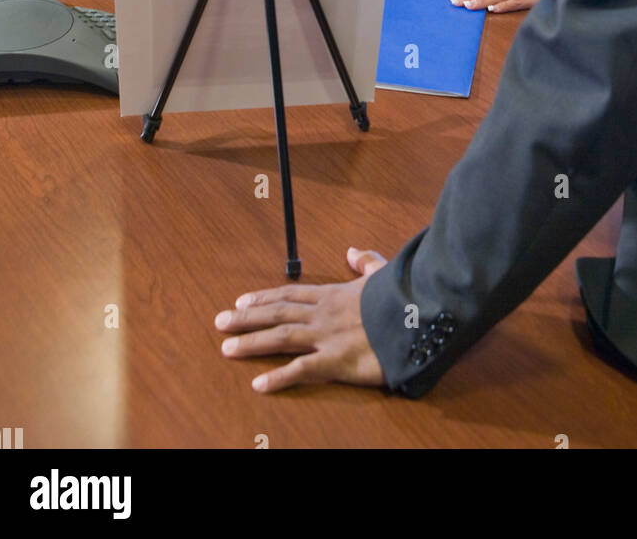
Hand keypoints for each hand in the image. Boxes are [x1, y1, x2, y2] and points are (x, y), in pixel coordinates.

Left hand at [215, 247, 387, 392]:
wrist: (417, 317)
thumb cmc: (402, 297)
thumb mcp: (384, 272)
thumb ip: (366, 262)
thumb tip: (353, 251)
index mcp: (333, 294)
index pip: (290, 293)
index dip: (264, 297)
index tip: (241, 301)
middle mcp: (323, 314)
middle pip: (277, 313)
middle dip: (246, 318)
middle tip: (219, 323)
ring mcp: (327, 337)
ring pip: (281, 336)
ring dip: (252, 342)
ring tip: (226, 348)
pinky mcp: (336, 361)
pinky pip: (302, 370)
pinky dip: (279, 378)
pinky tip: (259, 385)